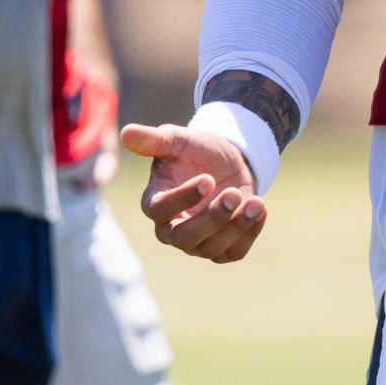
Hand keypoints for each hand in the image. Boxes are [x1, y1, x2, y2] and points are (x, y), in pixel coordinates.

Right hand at [122, 121, 266, 262]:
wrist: (227, 162)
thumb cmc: (197, 151)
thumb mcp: (178, 140)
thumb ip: (154, 140)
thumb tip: (125, 132)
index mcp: (156, 202)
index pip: (160, 210)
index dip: (183, 198)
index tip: (208, 179)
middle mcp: (172, 228)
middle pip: (184, 238)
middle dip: (212, 219)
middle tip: (234, 194)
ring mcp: (197, 242)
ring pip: (212, 249)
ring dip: (236, 227)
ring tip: (256, 202)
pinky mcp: (222, 247)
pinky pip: (234, 252)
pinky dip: (249, 234)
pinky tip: (260, 209)